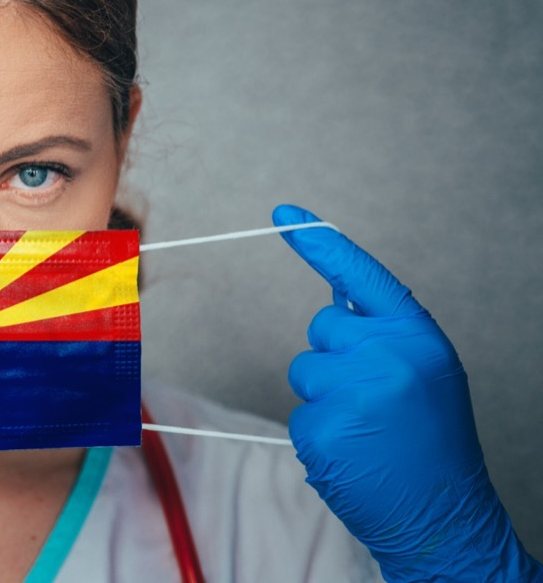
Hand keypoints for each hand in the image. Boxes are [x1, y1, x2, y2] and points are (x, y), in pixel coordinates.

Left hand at [273, 205, 539, 581]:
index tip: (283, 213)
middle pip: (322, 328)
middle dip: (335, 357)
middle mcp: (386, 357)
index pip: (361, 276)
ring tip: (366, 430)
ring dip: (324, 398)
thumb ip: (384, 334)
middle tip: (373, 399)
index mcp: (416, 338)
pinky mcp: (323, 429)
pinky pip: (299, 414)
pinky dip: (318, 435)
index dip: (320, 243)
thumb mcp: (424, 373)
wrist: (447, 517)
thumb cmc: (433, 443)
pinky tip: (353, 453)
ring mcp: (352, 393)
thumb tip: (336, 298)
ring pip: (304, 371)